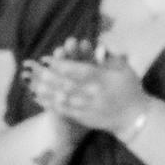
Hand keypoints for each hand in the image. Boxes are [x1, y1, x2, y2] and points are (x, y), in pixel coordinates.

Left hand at [21, 40, 146, 134]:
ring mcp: (88, 107)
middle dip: (48, 77)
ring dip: (45, 91)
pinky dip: (49, 104)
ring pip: (62, 98)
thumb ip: (110, 58)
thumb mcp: (124, 69)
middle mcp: (94, 93)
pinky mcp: (83, 118)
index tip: (46, 58)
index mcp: (103, 79)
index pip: (79, 70)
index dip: (61, 64)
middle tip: (33, 69)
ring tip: (30, 83)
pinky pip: (63, 110)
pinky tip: (37, 98)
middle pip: (67, 84)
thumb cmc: (129, 88)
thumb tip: (98, 47)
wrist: (134, 117)